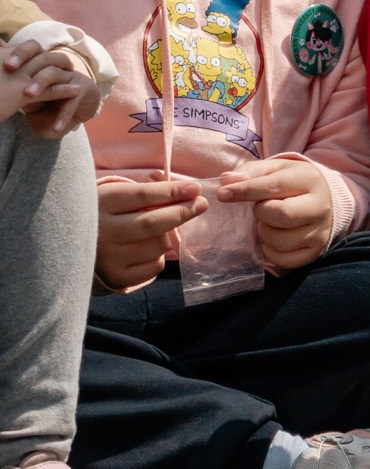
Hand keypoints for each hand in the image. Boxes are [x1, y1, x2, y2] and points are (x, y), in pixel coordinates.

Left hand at [1, 18, 112, 136]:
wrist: (80, 108)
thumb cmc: (50, 104)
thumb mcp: (31, 100)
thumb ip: (18, 93)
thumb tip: (2, 90)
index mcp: (41, 66)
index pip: (30, 50)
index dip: (18, 53)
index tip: (5, 62)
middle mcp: (55, 67)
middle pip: (41, 56)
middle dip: (25, 60)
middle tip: (10, 68)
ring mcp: (68, 77)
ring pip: (53, 73)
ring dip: (41, 82)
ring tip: (29, 94)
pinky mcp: (81, 90)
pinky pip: (71, 101)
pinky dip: (63, 116)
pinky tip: (56, 128)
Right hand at [95, 171, 204, 287]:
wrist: (69, 244)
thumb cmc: (101, 211)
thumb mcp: (115, 194)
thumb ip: (145, 191)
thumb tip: (186, 191)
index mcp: (103, 203)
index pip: (143, 196)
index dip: (173, 192)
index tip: (196, 188)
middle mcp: (103, 233)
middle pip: (152, 224)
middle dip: (182, 212)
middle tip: (201, 204)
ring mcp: (108, 259)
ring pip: (156, 246)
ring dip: (169, 237)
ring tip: (161, 230)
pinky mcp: (115, 279)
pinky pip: (153, 268)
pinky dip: (159, 257)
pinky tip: (148, 249)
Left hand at [212, 153, 335, 270]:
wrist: (325, 202)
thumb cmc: (293, 183)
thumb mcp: (277, 169)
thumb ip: (251, 172)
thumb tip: (226, 180)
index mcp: (310, 179)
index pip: (275, 186)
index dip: (246, 190)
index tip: (222, 194)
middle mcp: (320, 206)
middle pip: (281, 215)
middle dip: (260, 213)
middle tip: (259, 208)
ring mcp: (320, 232)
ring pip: (280, 240)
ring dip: (264, 233)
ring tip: (268, 223)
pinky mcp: (314, 252)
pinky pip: (283, 260)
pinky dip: (270, 251)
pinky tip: (273, 239)